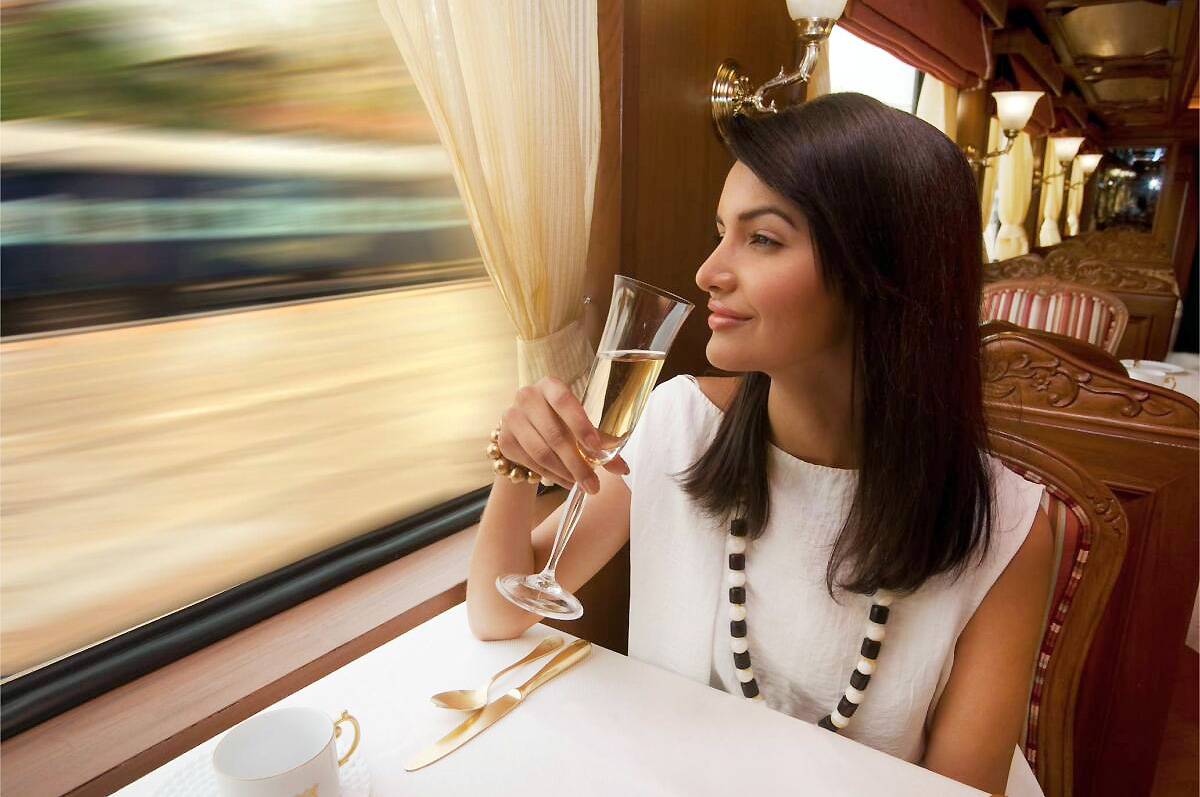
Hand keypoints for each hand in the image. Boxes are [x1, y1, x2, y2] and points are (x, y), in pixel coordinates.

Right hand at [497, 377, 628, 494]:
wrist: (526, 425)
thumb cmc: (560, 419)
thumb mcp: (579, 422)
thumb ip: (601, 441)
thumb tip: (623, 468)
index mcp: (550, 385)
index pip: (564, 401)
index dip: (580, 424)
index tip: (596, 447)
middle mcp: (527, 397)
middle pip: (554, 434)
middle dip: (577, 463)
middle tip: (594, 484)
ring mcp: (512, 417)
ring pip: (541, 453)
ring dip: (565, 473)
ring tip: (582, 485)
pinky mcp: (505, 439)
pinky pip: (531, 463)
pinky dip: (552, 476)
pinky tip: (567, 482)